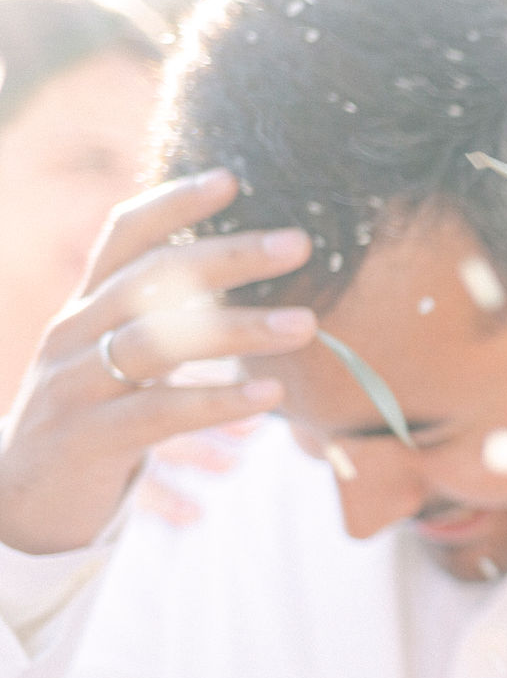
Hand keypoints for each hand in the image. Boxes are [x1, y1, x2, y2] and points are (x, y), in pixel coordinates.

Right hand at [0, 170, 313, 554]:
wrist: (21, 499)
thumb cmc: (94, 418)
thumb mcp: (121, 358)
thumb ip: (166, 320)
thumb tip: (245, 286)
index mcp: (88, 306)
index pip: (125, 236)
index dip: (174, 204)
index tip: (232, 178)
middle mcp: (75, 334)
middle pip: (150, 279)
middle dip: (228, 256)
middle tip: (299, 243)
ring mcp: (75, 385)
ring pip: (156, 343)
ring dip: (236, 330)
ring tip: (306, 325)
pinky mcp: (85, 439)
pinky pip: (157, 413)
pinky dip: (217, 402)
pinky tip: (270, 395)